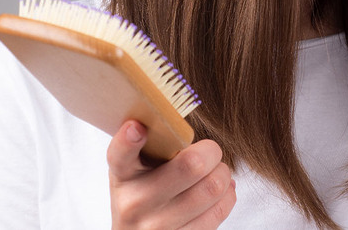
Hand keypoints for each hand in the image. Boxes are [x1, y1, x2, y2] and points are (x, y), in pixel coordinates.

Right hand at [108, 120, 235, 228]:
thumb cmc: (143, 192)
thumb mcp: (135, 170)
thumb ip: (153, 147)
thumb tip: (193, 135)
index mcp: (123, 175)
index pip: (120, 155)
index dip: (128, 140)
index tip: (138, 127)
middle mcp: (135, 203)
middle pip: (192, 165)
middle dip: (211, 152)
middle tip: (209, 152)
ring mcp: (157, 227)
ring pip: (212, 188)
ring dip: (223, 174)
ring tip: (214, 173)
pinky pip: (219, 211)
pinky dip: (227, 196)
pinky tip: (218, 193)